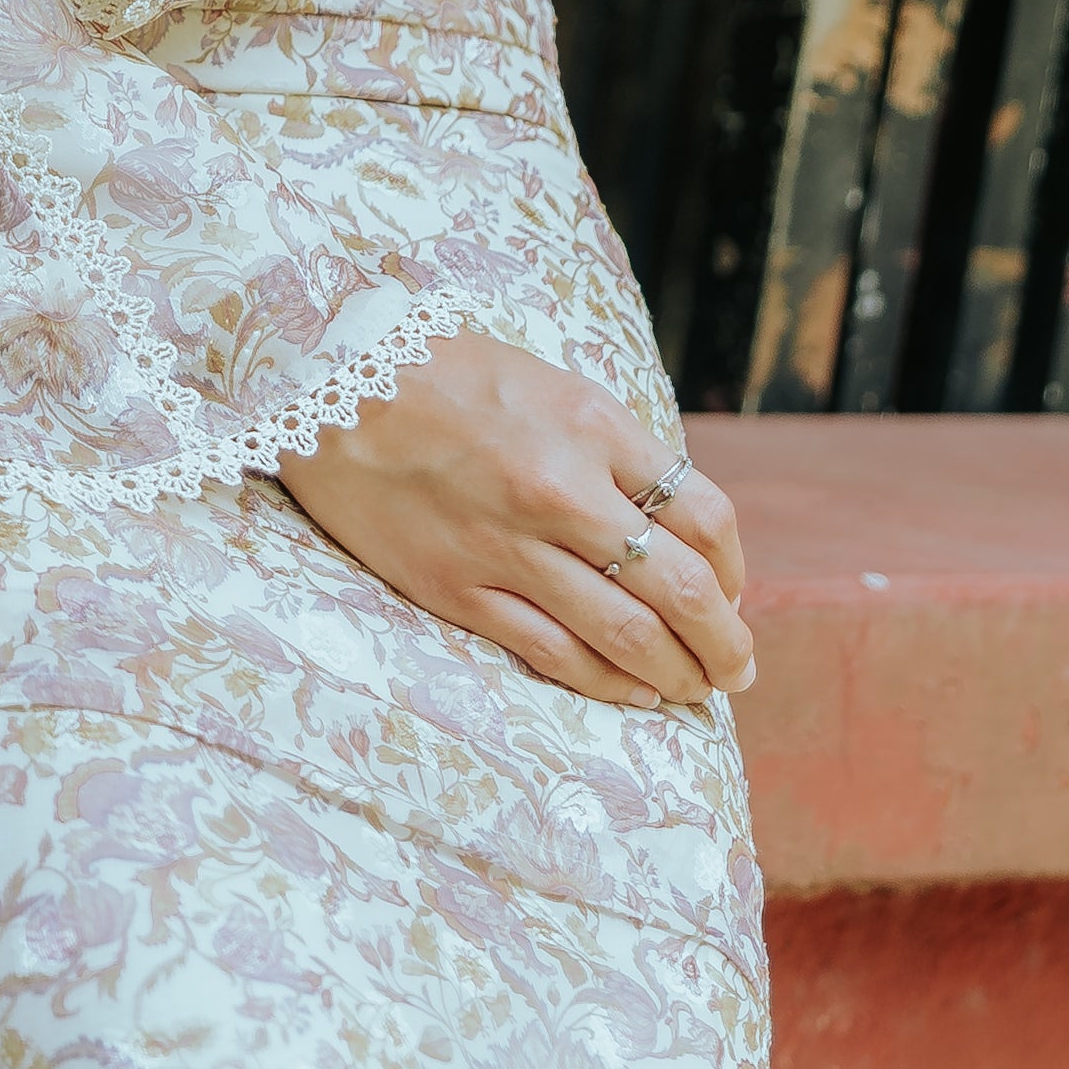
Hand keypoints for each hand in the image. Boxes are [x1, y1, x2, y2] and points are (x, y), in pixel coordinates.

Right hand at [273, 330, 753, 711]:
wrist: (331, 382)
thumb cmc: (448, 375)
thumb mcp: (551, 386)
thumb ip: (614, 451)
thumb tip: (675, 528)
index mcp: (593, 426)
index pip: (704, 515)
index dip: (734, 569)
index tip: (732, 593)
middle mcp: (561, 489)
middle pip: (681, 588)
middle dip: (724, 641)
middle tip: (737, 669)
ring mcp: (509, 545)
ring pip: (626, 635)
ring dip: (677, 675)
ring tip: (695, 691)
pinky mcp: (458, 587)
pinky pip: (554, 653)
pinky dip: (607, 683)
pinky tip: (633, 693)